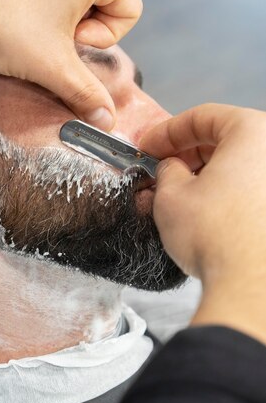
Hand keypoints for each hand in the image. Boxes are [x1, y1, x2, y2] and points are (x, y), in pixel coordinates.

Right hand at [140, 104, 265, 343]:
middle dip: (188, 154)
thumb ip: (166, 170)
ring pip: (241, 165)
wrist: (251, 285)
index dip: (166, 131)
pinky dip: (229, 192)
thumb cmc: (216, 235)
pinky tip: (206, 211)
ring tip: (179, 195)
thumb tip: (170, 168)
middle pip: (226, 139)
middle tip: (161, 169)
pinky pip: (253, 187)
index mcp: (253, 131)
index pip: (203, 117)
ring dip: (208, 175)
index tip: (148, 145)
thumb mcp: (170, 196)